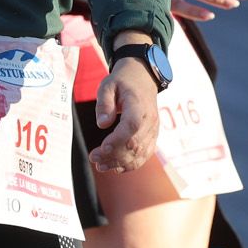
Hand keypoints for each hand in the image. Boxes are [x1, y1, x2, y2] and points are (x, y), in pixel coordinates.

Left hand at [89, 53, 158, 172]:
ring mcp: (153, 129)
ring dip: (120, 163)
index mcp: (138, 105)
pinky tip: (116, 168)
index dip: (117, 140)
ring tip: (101, 166)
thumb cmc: (123, 82)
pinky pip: (145, 154)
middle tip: (94, 158)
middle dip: (113, 155)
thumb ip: (104, 103)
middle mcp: (149, 120)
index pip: (131, 125)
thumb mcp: (108, 84)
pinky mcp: (152, 136)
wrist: (143, 78)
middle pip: (134, 143)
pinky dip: (131, 164)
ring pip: (140, 152)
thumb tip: (102, 124)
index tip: (102, 148)